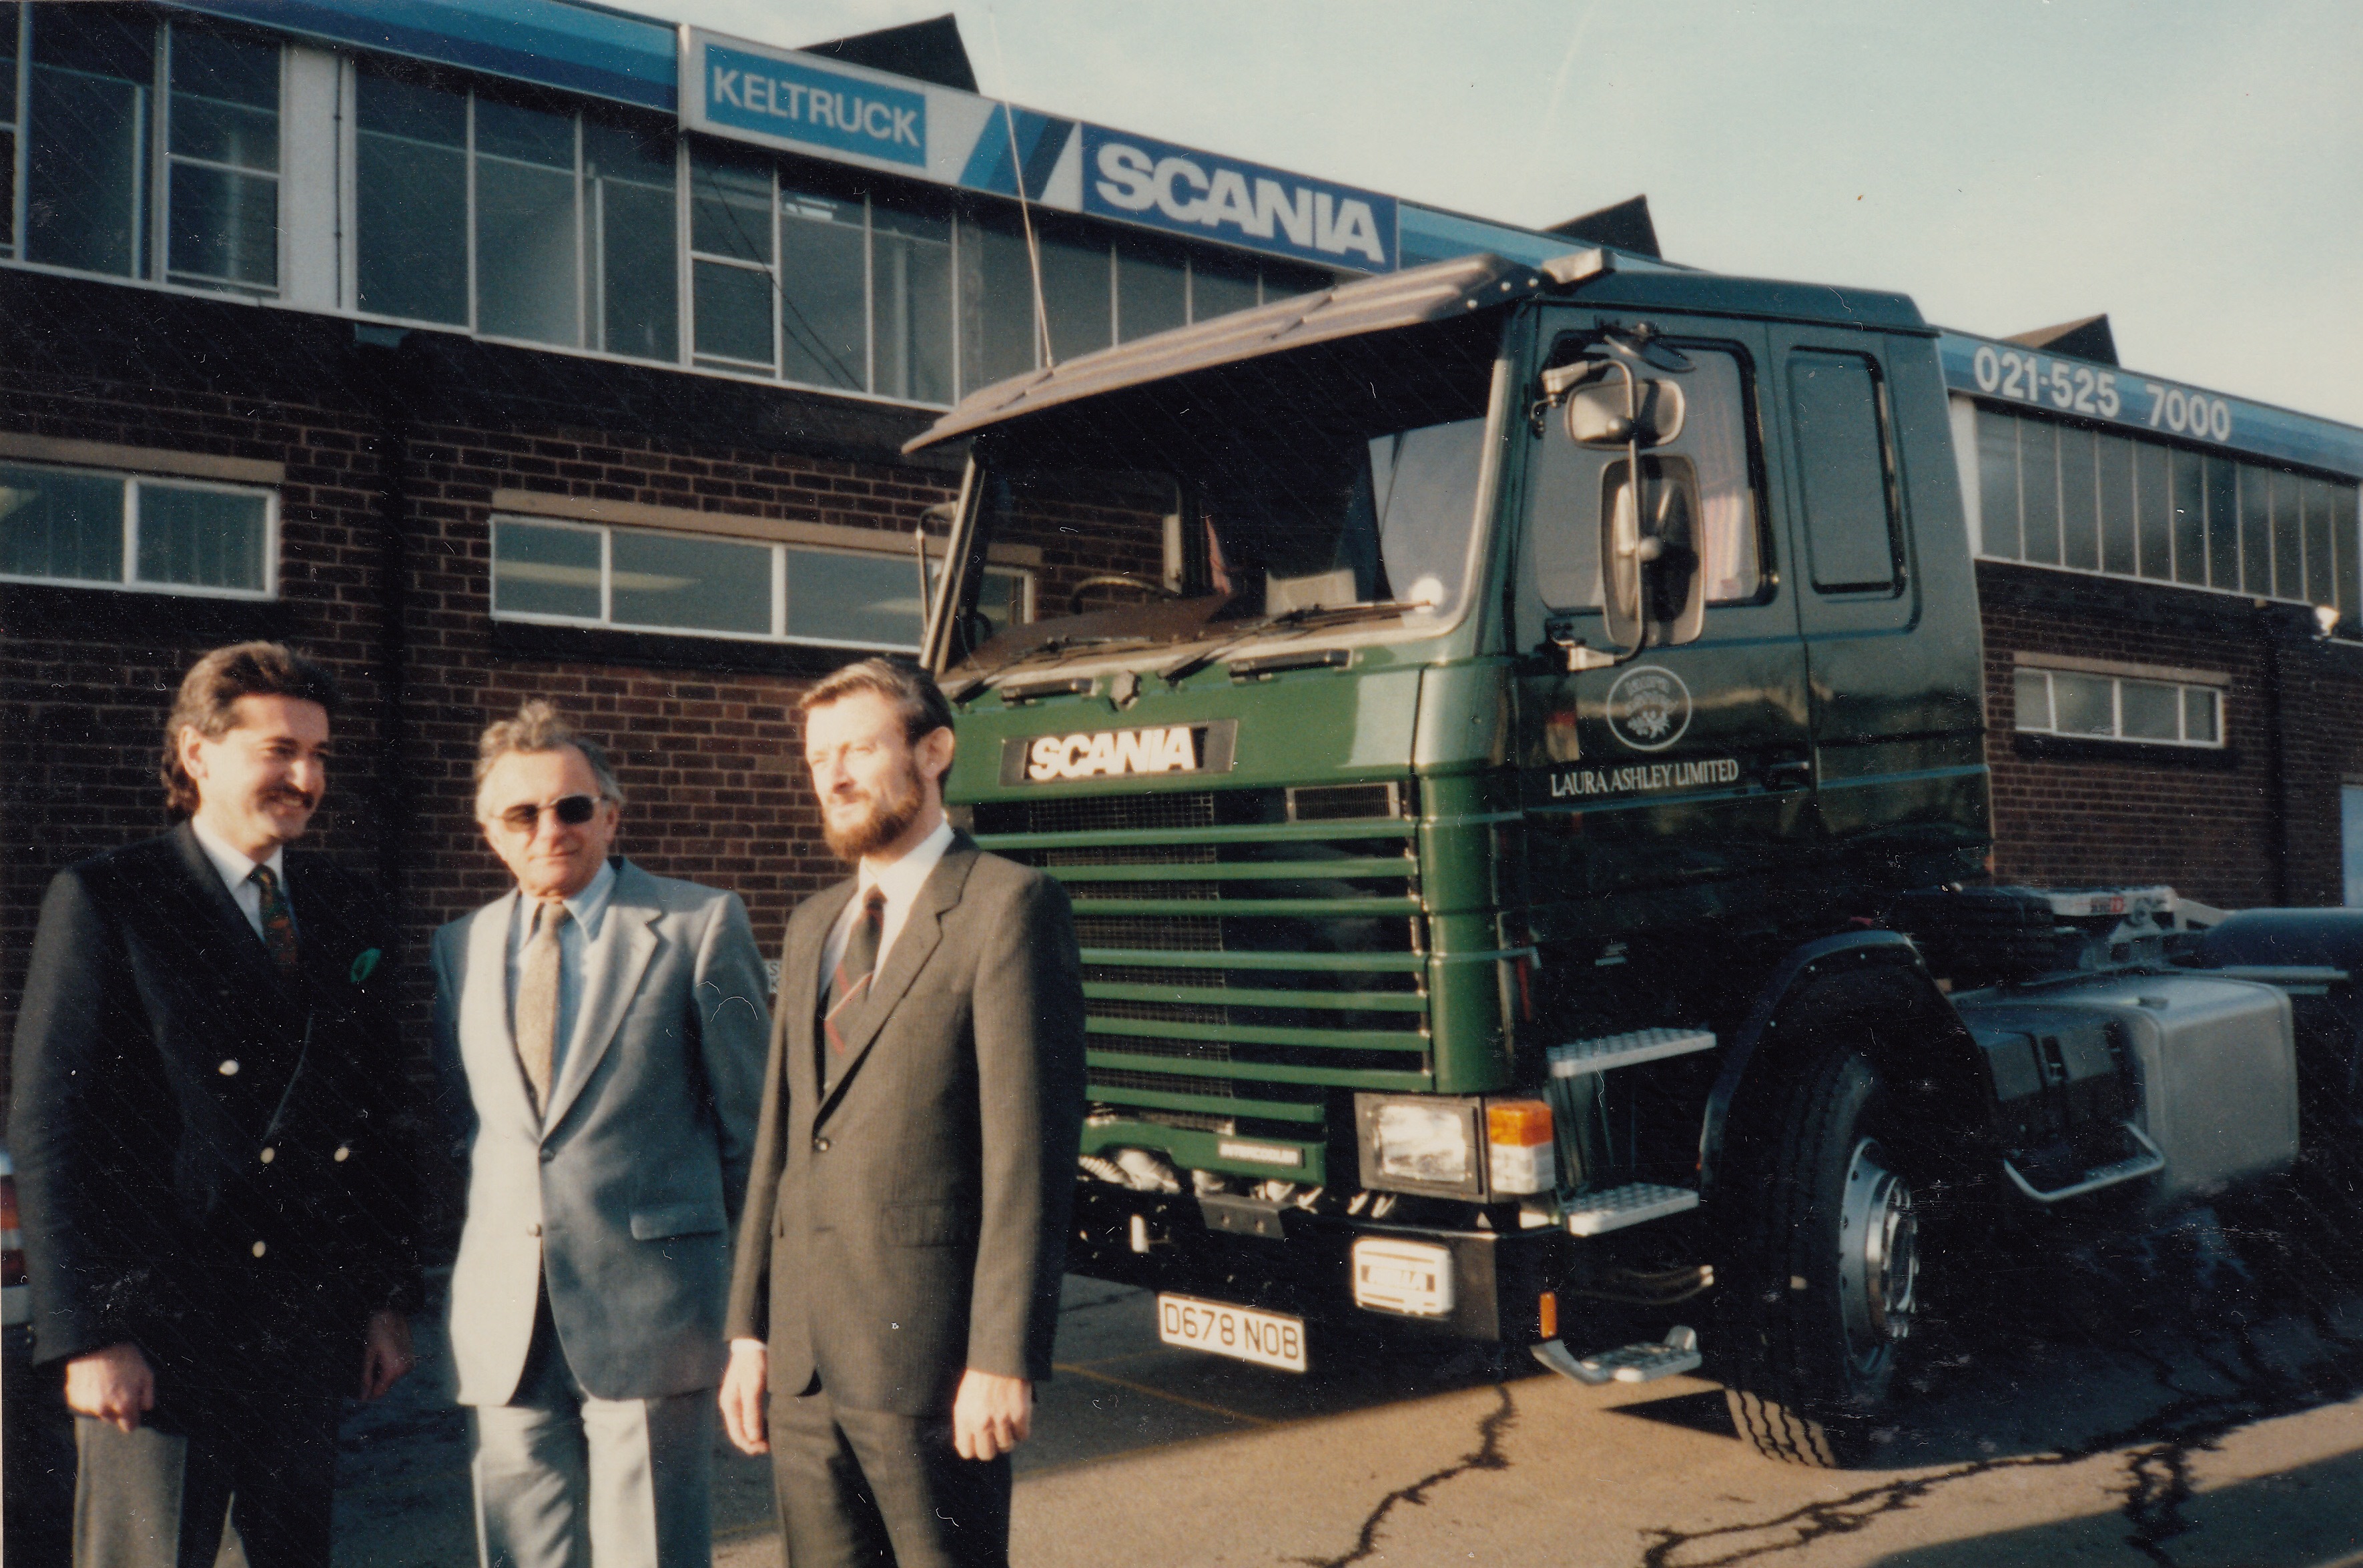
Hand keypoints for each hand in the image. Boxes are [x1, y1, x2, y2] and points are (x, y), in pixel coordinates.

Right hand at [64, 1343, 154, 1432]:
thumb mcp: (146, 1373)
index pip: (130, 1426)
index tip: (133, 1408)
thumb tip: (145, 1408)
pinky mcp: (74, 1401)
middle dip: (118, 1409)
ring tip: (106, 1383)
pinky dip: (90, 1397)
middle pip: (114, 1420)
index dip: (133, 1417)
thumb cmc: (124, 1357)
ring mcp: (87, 1406)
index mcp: (124, 1406)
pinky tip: (94, 1382)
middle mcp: (104, 1410)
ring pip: (99, 1412)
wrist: (94, 1344)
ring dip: (103, 1403)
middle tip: (120, 1390)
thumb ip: (148, 1395)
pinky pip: (85, 1404)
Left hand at [359, 1310, 414, 1399]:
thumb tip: (363, 1396)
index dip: (367, 1394)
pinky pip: (397, 1369)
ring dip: (381, 1373)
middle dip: (374, 1381)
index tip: (357, 1394)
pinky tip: (381, 1355)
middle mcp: (404, 1369)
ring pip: (391, 1377)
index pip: (380, 1392)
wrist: (393, 1311)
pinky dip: (388, 1366)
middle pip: (386, 1385)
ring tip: (373, 1358)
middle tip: (363, 1369)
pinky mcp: (410, 1357)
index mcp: (394, 1370)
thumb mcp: (368, 1354)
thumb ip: (366, 1376)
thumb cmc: (378, 1330)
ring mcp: (409, 1363)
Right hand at [720, 1340, 769, 1454]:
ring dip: (756, 1435)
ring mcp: (737, 1401)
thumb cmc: (754, 1363)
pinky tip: (768, 1426)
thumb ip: (752, 1412)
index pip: (737, 1434)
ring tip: (771, 1439)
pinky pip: (749, 1417)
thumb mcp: (754, 1387)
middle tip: (771, 1446)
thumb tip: (753, 1438)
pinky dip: (757, 1425)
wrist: (754, 1343)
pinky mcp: (745, 1396)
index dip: (750, 1445)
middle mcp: (731, 1405)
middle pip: (739, 1432)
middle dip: (753, 1442)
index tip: (766, 1448)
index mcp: (730, 1405)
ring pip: (744, 1426)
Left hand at [951, 1369, 1031, 1461]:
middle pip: (987, 1454)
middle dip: (992, 1447)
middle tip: (996, 1436)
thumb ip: (965, 1423)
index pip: (967, 1452)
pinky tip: (1019, 1419)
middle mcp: (981, 1422)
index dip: (975, 1448)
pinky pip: (1023, 1436)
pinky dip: (1022, 1430)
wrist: (1001, 1356)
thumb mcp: (964, 1399)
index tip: (981, 1441)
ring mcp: (1001, 1420)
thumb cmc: (981, 1377)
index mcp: (964, 1418)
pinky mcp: (1020, 1415)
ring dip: (1009, 1438)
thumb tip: (967, 1444)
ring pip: (1007, 1447)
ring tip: (1009, 1425)